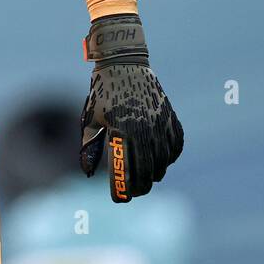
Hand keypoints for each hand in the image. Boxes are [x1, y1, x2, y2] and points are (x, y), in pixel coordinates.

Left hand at [79, 14, 183, 201]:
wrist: (124, 64)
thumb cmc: (102, 92)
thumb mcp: (91, 118)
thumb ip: (90, 145)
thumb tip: (88, 172)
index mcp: (121, 130)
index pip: (124, 169)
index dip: (122, 188)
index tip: (119, 199)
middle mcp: (143, 129)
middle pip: (147, 169)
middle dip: (140, 186)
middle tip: (134, 194)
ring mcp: (160, 123)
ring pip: (164, 160)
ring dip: (156, 173)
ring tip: (146, 180)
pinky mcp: (170, 117)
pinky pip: (175, 144)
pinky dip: (170, 157)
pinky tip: (163, 162)